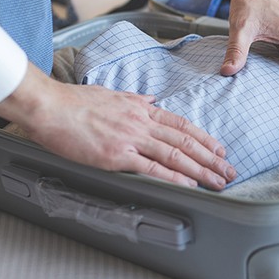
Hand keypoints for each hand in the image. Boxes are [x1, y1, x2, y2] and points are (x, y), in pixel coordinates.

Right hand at [0, 66, 235, 189]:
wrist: (50, 106)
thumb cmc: (75, 102)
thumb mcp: (112, 94)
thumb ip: (134, 100)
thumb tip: (151, 100)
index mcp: (140, 109)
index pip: (181, 124)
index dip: (204, 138)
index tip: (219, 149)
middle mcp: (141, 122)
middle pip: (185, 140)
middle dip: (211, 157)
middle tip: (229, 170)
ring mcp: (131, 138)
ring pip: (175, 154)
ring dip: (200, 169)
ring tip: (217, 181)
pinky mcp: (117, 155)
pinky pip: (152, 168)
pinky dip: (174, 177)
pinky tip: (189, 185)